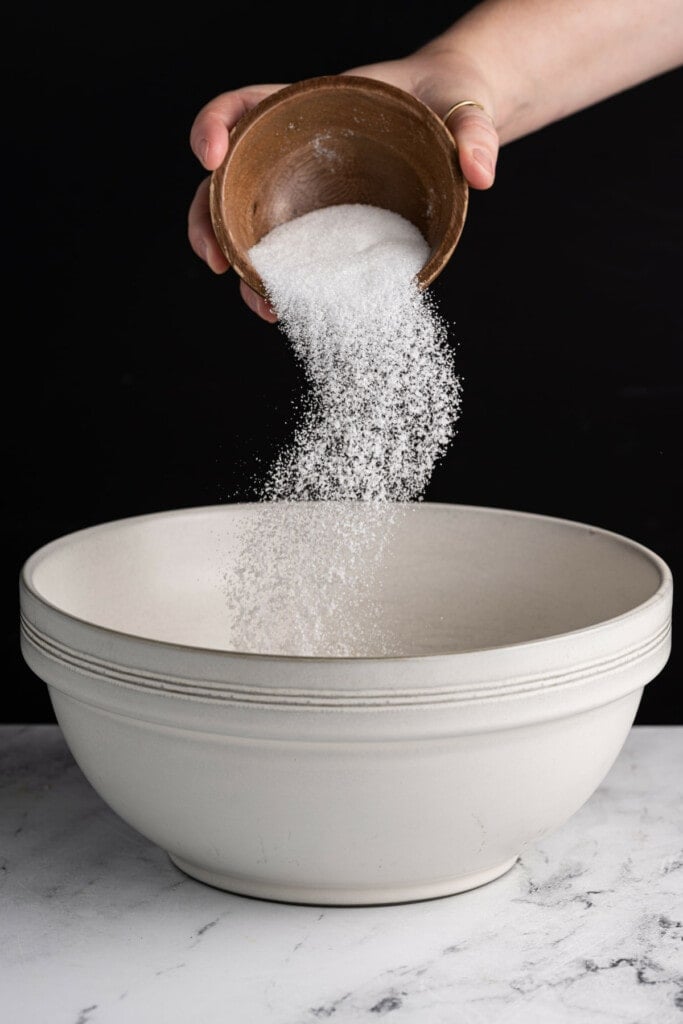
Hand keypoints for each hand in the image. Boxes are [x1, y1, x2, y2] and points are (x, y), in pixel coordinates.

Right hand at [188, 55, 498, 321]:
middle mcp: (293, 153)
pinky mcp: (324, 228)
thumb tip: (481, 174)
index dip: (215, 127)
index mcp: (308, 109)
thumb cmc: (451, 100)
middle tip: (214, 259)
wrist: (457, 124)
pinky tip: (288, 311)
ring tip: (262, 305)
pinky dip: (279, 284)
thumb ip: (474, 132)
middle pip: (227, 181)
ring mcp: (304, 194)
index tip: (208, 157)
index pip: (243, 107)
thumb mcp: (464, 106)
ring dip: (242, 267)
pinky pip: (290, 255)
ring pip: (250, 227)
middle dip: (208, 219)